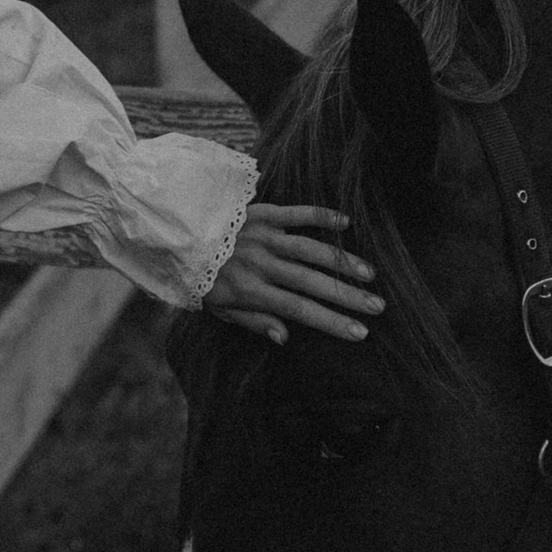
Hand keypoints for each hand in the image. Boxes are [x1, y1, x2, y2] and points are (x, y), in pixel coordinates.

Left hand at [204, 204, 382, 346]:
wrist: (173, 235)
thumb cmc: (199, 277)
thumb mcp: (218, 309)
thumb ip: (253, 322)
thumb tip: (286, 338)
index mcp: (252, 291)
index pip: (300, 310)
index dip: (332, 322)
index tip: (360, 333)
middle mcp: (263, 264)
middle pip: (313, 283)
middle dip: (348, 296)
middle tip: (378, 307)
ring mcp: (265, 236)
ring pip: (311, 250)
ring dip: (342, 262)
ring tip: (369, 275)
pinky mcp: (263, 213)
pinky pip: (297, 213)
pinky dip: (322, 216)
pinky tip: (345, 224)